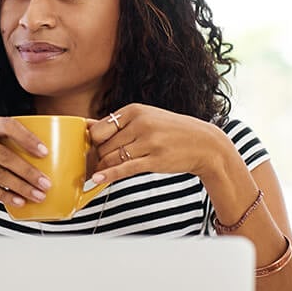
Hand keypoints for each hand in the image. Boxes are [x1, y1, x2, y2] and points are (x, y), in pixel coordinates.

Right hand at [0, 113, 52, 206]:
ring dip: (21, 187)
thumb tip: (31, 152)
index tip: (44, 152)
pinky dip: (4, 196)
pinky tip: (18, 201)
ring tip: (38, 195)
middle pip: (5, 156)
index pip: (8, 126)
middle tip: (46, 182)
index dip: (28, 139)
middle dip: (29, 172)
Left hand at [86, 103, 228, 184]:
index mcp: (134, 110)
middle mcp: (140, 123)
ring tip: (102, 172)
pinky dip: (108, 175)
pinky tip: (97, 179)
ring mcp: (149, 142)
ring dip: (104, 168)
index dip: (93, 143)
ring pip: (112, 158)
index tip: (95, 150)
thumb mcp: (145, 118)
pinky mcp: (155, 160)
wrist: (204, 144)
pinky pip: (124, 169)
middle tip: (100, 164)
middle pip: (103, 146)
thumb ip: (117, 123)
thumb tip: (86, 125)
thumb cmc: (171, 132)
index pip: (99, 129)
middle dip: (99, 157)